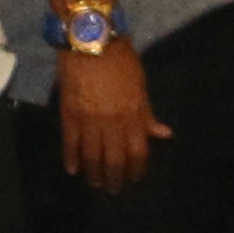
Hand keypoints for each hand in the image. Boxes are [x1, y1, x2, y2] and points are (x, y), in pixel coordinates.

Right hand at [55, 45, 166, 192]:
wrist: (92, 43)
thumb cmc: (121, 61)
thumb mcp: (141, 86)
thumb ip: (148, 113)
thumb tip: (163, 134)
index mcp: (134, 116)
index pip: (138, 153)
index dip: (137, 169)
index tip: (134, 179)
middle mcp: (113, 124)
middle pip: (114, 160)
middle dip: (115, 178)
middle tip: (113, 190)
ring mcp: (90, 121)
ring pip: (92, 156)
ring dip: (94, 173)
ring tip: (95, 184)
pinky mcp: (70, 115)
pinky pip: (70, 143)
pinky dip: (71, 158)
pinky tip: (73, 170)